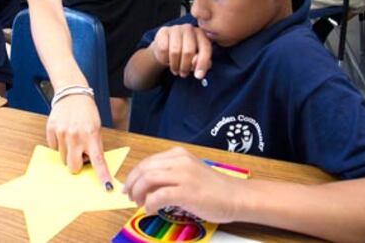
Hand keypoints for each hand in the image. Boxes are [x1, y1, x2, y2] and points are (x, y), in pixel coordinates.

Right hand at [46, 93, 113, 188]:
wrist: (72, 93)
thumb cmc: (86, 111)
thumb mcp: (96, 127)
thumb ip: (93, 145)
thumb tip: (88, 164)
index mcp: (91, 135)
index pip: (98, 160)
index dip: (102, 176)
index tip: (107, 188)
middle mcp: (76, 136)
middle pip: (73, 166)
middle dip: (76, 165)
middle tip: (79, 155)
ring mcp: (62, 133)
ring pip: (62, 158)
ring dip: (67, 153)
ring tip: (72, 137)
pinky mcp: (51, 129)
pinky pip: (53, 147)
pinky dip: (58, 143)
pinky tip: (63, 131)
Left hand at [123, 147, 245, 222]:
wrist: (236, 197)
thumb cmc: (214, 188)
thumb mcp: (189, 172)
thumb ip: (170, 174)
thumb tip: (146, 185)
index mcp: (178, 154)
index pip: (148, 161)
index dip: (134, 174)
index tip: (129, 186)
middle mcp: (179, 160)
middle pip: (144, 168)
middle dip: (132, 183)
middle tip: (129, 196)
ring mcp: (183, 175)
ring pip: (148, 179)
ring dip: (138, 192)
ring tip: (139, 203)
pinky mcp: (186, 192)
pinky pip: (158, 196)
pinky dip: (149, 204)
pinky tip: (151, 210)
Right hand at [151, 24, 211, 79]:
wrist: (166, 48)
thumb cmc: (185, 54)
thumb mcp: (197, 60)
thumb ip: (202, 63)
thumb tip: (196, 65)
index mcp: (201, 34)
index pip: (205, 48)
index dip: (202, 63)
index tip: (198, 76)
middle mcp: (189, 28)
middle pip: (188, 51)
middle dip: (185, 67)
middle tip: (183, 74)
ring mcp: (176, 28)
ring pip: (175, 51)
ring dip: (175, 65)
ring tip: (175, 69)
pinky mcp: (163, 31)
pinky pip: (164, 49)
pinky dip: (165, 59)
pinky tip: (167, 59)